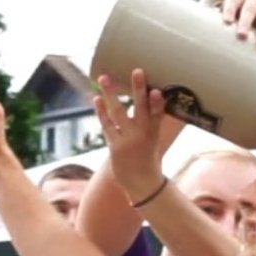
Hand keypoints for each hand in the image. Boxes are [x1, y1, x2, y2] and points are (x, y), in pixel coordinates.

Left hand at [92, 69, 168, 203]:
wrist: (142, 184)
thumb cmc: (148, 156)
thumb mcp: (154, 138)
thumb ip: (151, 119)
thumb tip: (150, 95)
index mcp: (155, 131)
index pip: (159, 114)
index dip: (158, 103)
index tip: (158, 91)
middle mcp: (142, 135)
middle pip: (141, 109)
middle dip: (139, 90)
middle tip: (137, 71)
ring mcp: (127, 140)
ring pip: (118, 113)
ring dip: (110, 94)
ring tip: (104, 77)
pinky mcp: (114, 146)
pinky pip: (106, 125)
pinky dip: (101, 111)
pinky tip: (96, 98)